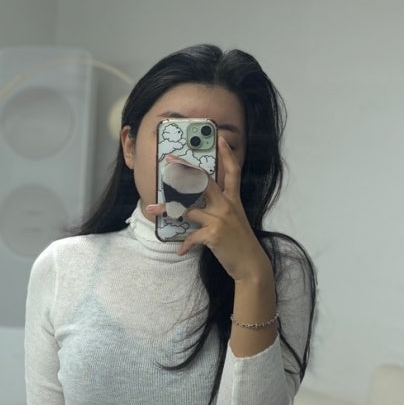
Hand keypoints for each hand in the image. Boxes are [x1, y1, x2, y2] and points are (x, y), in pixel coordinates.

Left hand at [148, 136, 270, 281]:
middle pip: (204, 182)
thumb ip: (218, 210)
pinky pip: (192, 236)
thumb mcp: (234, 221)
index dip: (227, 155)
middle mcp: (227, 206)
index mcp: (233, 200)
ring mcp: (220, 219)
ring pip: (187, 209)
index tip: (220, 138)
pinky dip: (185, 245)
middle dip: (185, 170)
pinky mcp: (213, 234)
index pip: (233, 172)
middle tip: (170, 160)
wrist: (251, 266)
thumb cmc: (240, 244)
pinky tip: (180, 251)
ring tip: (152, 209)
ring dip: (167, 210)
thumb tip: (195, 208)